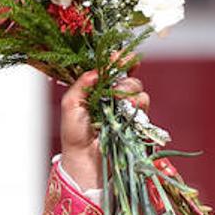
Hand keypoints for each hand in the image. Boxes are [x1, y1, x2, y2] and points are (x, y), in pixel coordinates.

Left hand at [59, 63, 148, 190]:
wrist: (85, 158)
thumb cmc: (74, 133)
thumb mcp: (70, 105)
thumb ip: (81, 85)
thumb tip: (96, 71)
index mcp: (98, 88)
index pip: (112, 69)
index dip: (119, 60)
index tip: (120, 56)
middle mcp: (113, 96)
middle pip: (128, 76)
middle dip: (125, 76)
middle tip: (117, 84)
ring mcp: (125, 108)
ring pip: (138, 89)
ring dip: (130, 92)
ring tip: (121, 101)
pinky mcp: (135, 120)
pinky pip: (144, 105)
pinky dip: (139, 103)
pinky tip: (130, 108)